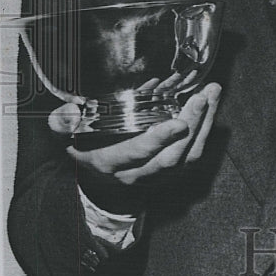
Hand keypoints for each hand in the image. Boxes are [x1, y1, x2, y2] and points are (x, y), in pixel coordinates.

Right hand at [48, 83, 221, 212]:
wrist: (101, 184)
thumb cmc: (86, 150)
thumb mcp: (66, 138)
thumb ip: (63, 123)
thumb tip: (67, 111)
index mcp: (110, 164)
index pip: (137, 154)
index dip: (158, 140)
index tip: (178, 122)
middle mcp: (138, 174)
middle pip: (172, 156)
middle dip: (191, 125)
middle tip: (202, 97)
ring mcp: (159, 175)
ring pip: (189, 155)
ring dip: (204, 123)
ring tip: (212, 92)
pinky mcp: (175, 169)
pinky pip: (196, 151)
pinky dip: (206, 126)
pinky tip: (210, 101)